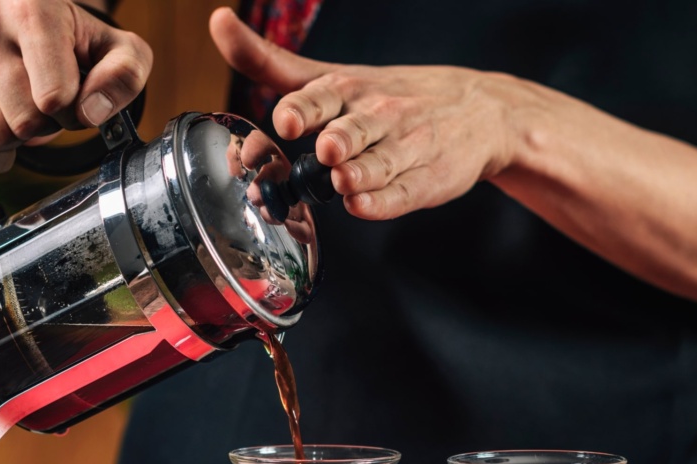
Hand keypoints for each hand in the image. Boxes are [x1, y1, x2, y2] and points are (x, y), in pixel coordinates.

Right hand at [0, 0, 151, 171]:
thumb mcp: (123, 53)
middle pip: (23, 120)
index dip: (75, 111)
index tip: (78, 95)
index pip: (53, 96)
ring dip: (18, 136)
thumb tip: (91, 111)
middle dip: (48, 124)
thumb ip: (124, 77)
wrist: (39, 27)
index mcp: (33, 10)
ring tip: (28, 107)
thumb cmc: (84, 44)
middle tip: (54, 103)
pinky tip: (6, 133)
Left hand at [209, 7, 522, 219]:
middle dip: (338, 139)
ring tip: (343, 178)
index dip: (302, 109)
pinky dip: (383, 203)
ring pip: (380, 163)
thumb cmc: (392, 97)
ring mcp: (405, 150)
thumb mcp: (334, 75)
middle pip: (352, 130)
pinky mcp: (426, 183)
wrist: (478, 111)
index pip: (322, 95)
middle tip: (328, 148)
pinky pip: (403, 195)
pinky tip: (364, 205)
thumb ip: (273, 62)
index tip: (286, 120)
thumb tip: (219, 24)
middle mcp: (378, 117)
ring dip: (360, 171)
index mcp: (349, 90)